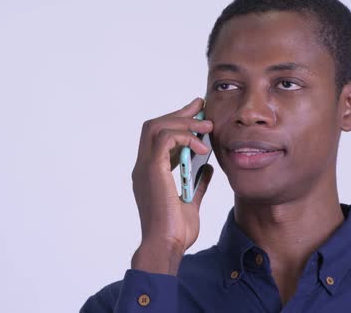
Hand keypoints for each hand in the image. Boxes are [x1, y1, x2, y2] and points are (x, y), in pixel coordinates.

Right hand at [130, 97, 213, 275]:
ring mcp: (145, 167)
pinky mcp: (152, 170)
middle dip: (179, 112)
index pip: (158, 137)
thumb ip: (197, 182)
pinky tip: (201, 148)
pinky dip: (184, 137)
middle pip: (154, 125)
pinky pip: (165, 139)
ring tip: (206, 126)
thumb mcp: (191, 201)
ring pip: (157, 126)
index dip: (177, 121)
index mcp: (150, 173)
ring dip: (183, 121)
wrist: (166, 246)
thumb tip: (206, 166)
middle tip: (201, 105)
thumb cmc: (176, 230)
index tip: (196, 112)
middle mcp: (143, 166)